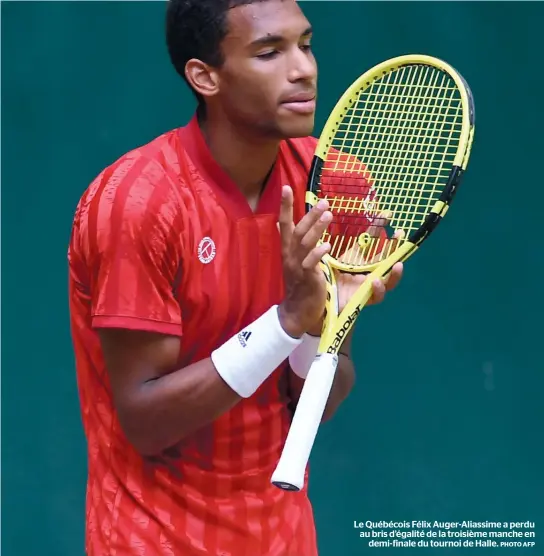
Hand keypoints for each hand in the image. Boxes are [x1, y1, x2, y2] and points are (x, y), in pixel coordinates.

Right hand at [277, 185, 331, 338]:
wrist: (297, 312)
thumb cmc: (299, 284)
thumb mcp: (294, 260)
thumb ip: (291, 242)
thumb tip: (280, 223)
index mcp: (288, 251)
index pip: (285, 225)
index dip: (285, 207)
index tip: (286, 188)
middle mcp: (290, 257)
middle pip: (297, 231)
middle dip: (309, 215)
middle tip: (324, 201)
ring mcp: (297, 268)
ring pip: (304, 244)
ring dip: (316, 228)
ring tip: (328, 214)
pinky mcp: (306, 279)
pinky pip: (310, 264)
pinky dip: (317, 253)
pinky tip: (327, 244)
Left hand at [307, 213, 404, 335]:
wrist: (316, 303)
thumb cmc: (324, 278)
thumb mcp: (326, 257)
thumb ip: (330, 245)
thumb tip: (324, 214)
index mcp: (358, 260)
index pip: (372, 242)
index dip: (379, 228)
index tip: (386, 213)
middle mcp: (366, 272)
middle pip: (387, 260)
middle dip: (396, 248)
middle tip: (402, 234)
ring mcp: (367, 286)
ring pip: (388, 281)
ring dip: (395, 273)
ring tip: (398, 264)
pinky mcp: (363, 300)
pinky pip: (376, 297)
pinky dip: (379, 290)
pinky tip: (376, 282)